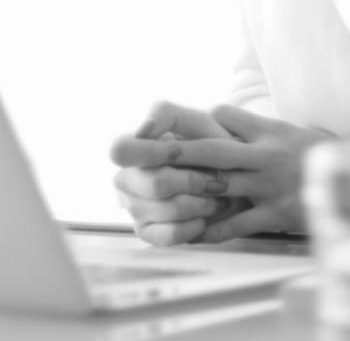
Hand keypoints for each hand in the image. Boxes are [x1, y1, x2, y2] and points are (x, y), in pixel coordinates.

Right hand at [108, 102, 238, 245]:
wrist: (230, 177)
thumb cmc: (209, 143)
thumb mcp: (195, 120)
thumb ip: (167, 115)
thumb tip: (143, 129)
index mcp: (130, 147)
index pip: (119, 150)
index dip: (150, 152)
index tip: (180, 151)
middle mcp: (124, 178)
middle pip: (155, 185)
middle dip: (194, 181)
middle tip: (217, 180)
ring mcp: (132, 207)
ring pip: (168, 210)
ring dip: (202, 203)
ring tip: (218, 197)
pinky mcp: (146, 231)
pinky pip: (170, 235)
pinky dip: (194, 225)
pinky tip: (204, 216)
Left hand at [114, 103, 335, 242]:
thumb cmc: (316, 156)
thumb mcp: (286, 130)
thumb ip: (251, 126)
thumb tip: (216, 115)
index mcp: (266, 132)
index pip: (223, 117)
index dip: (194, 121)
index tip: (158, 125)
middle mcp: (263, 155)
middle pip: (210, 150)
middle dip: (172, 151)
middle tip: (136, 151)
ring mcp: (267, 186)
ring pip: (218, 185)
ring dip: (183, 190)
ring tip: (152, 192)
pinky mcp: (274, 214)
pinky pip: (236, 224)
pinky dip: (211, 230)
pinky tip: (187, 233)